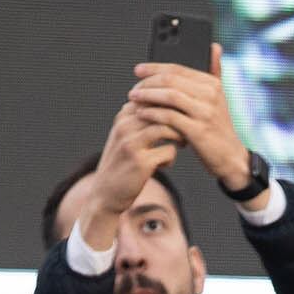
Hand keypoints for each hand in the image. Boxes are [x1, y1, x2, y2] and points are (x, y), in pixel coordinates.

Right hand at [79, 101, 183, 249]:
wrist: (105, 195)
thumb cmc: (122, 163)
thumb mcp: (126, 137)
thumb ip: (141, 120)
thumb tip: (167, 103)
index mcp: (123, 117)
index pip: (154, 97)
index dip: (172, 106)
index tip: (181, 117)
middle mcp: (125, 126)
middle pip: (162, 109)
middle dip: (180, 118)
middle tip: (187, 129)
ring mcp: (131, 144)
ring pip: (167, 127)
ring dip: (180, 135)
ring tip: (182, 143)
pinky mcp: (140, 162)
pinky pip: (169, 151)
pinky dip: (171, 157)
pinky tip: (166, 164)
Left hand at [129, 44, 267, 207]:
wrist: (230, 158)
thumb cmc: (218, 128)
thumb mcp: (219, 98)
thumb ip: (216, 72)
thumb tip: (214, 46)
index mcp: (213, 84)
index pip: (179, 69)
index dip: (155, 67)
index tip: (138, 70)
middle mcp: (210, 95)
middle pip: (172, 80)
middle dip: (148, 82)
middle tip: (133, 88)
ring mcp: (205, 113)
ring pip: (170, 96)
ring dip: (148, 96)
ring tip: (134, 99)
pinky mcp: (198, 131)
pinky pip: (169, 117)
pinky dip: (153, 114)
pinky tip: (142, 114)